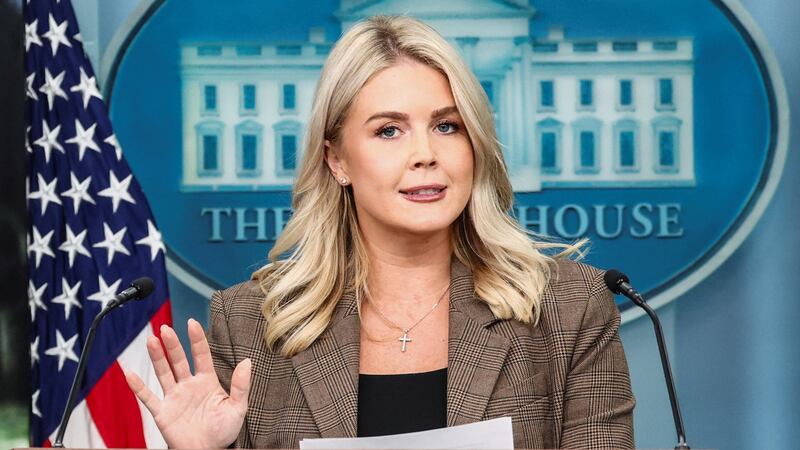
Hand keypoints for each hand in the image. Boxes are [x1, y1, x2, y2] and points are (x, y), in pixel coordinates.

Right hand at [124, 319, 251, 448]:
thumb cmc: (223, 431)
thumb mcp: (237, 407)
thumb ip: (241, 385)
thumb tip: (247, 361)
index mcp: (207, 382)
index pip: (201, 355)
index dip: (197, 339)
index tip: (192, 322)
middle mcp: (189, 385)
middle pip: (179, 360)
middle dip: (172, 344)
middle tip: (165, 329)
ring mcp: (174, 397)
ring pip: (163, 373)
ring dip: (157, 357)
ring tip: (151, 340)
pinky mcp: (163, 412)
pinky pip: (148, 398)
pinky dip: (138, 386)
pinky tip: (130, 374)